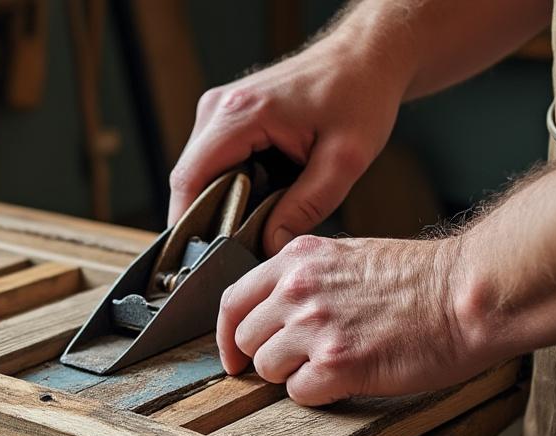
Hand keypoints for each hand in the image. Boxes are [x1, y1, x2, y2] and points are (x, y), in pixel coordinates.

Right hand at [168, 39, 409, 253]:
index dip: (190, 224)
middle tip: (240, 246)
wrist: (366, 57)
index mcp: (240, 114)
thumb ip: (308, 206)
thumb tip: (270, 245)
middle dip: (209, 217)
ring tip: (255, 220)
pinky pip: (212, 161)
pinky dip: (229, 184)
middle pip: (189, 180)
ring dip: (220, 200)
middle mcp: (218, 108)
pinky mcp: (226, 114)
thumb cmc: (360, 96)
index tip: (204, 257)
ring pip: (199, 173)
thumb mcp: (345, 159)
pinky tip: (258, 195)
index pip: (189, 180)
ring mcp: (218, 109)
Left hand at [216, 235, 487, 405]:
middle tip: (303, 360)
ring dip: (295, 376)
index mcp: (297, 259)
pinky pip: (299, 394)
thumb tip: (273, 310)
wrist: (469, 294)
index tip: (234, 355)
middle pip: (246, 340)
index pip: (232, 302)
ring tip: (336, 364)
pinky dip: (320, 394)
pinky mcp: (337, 364)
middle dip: (268, 356)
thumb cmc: (422, 279)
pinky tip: (349, 378)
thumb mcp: (348, 256)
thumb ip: (304, 278)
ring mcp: (315, 327)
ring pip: (268, 370)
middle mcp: (297, 290)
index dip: (227, 336)